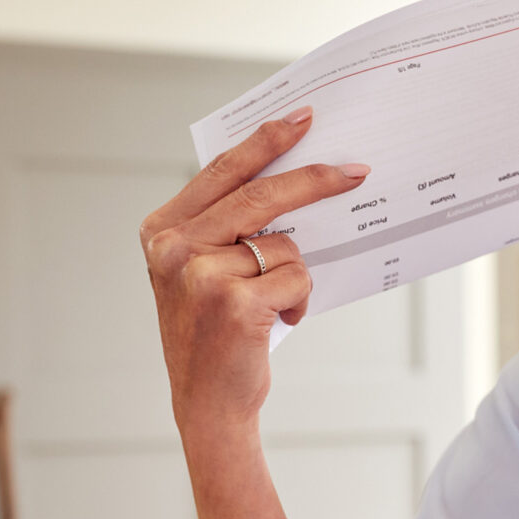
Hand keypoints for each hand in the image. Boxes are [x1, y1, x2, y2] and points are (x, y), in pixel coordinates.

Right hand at [138, 106, 368, 433]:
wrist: (208, 402)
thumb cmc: (216, 331)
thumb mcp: (204, 270)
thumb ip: (228, 226)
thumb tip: (297, 176)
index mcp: (162, 230)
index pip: (223, 170)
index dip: (266, 140)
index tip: (303, 117)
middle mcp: (173, 248)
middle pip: (261, 194)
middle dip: (315, 179)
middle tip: (357, 170)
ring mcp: (201, 275)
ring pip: (286, 245)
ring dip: (295, 275)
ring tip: (273, 305)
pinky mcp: (234, 303)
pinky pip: (296, 278)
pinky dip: (299, 301)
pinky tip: (277, 322)